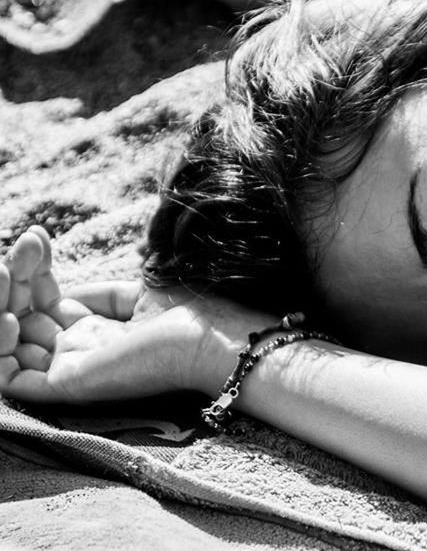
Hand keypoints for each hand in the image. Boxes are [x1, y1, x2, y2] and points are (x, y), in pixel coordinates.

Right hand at [0, 227, 211, 403]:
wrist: (209, 339)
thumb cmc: (189, 316)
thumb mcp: (139, 294)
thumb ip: (102, 294)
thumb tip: (66, 285)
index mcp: (94, 330)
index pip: (44, 299)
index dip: (32, 268)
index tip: (38, 236)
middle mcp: (77, 350)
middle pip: (23, 314)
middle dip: (14, 279)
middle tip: (24, 248)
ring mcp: (70, 369)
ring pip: (8, 345)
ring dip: (0, 307)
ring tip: (6, 275)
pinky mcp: (67, 386)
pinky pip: (8, 380)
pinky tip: (11, 316)